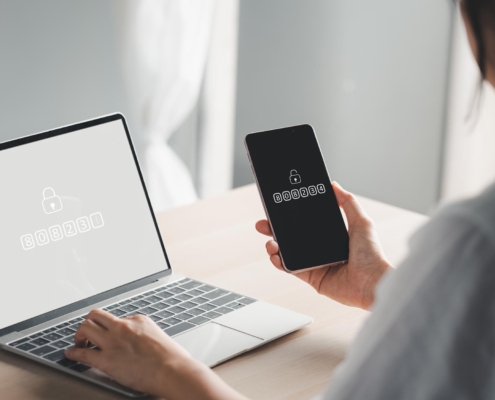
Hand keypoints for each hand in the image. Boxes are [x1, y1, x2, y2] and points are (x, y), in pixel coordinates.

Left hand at [65, 309, 246, 399]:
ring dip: (79, 334)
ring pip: (85, 328)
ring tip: (79, 342)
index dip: (112, 327)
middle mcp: (123, 327)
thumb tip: (143, 345)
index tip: (110, 334)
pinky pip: (83, 353)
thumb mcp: (160, 337)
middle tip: (88, 333)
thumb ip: (146, 336)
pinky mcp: (106, 360)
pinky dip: (73, 352)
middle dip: (89, 322)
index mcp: (138, 320)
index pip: (118, 318)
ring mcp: (113, 342)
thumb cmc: (172, 358)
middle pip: (96, 315)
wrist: (172, 370)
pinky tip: (71, 353)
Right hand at [256, 182, 391, 309]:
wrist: (372, 283)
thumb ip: (348, 202)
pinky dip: (279, 262)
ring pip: (287, 252)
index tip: (278, 208)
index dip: (290, 216)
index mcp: (330, 234)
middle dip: (274, 229)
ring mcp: (314, 263)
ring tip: (270, 242)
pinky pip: (290, 269)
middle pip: (291, 236)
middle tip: (263, 223)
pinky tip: (275, 255)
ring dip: (274, 245)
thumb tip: (333, 185)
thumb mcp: (361, 221)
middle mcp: (320, 248)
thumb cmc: (371, 255)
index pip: (304, 222)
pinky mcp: (311, 277)